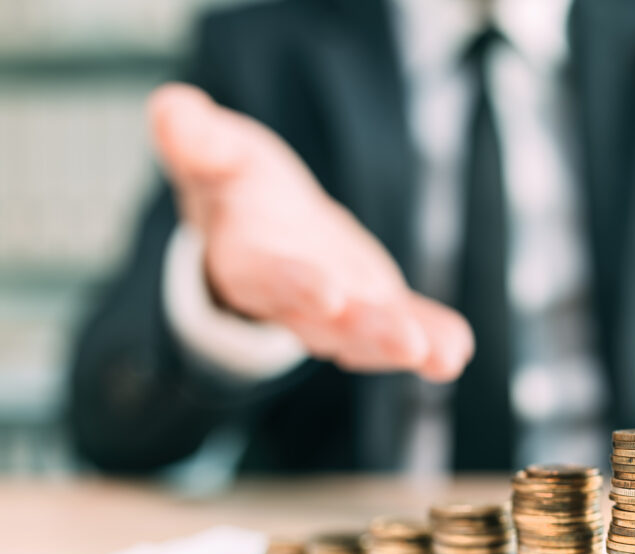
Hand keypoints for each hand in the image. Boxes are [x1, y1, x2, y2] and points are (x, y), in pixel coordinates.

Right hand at [148, 83, 472, 381]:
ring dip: (405, 346)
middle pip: (328, 322)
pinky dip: (432, 337)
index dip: (297, 285)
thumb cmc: (237, 190)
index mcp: (248, 262)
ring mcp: (338, 311)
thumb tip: (168, 107)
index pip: (270, 278)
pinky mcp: (374, 306)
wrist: (263, 227)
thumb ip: (197, 139)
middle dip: (367, 332)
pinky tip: (458, 349)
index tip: (329, 295)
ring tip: (445, 357)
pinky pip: (404, 323)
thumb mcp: (216, 154)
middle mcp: (293, 300)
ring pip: (368, 334)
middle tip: (407, 344)